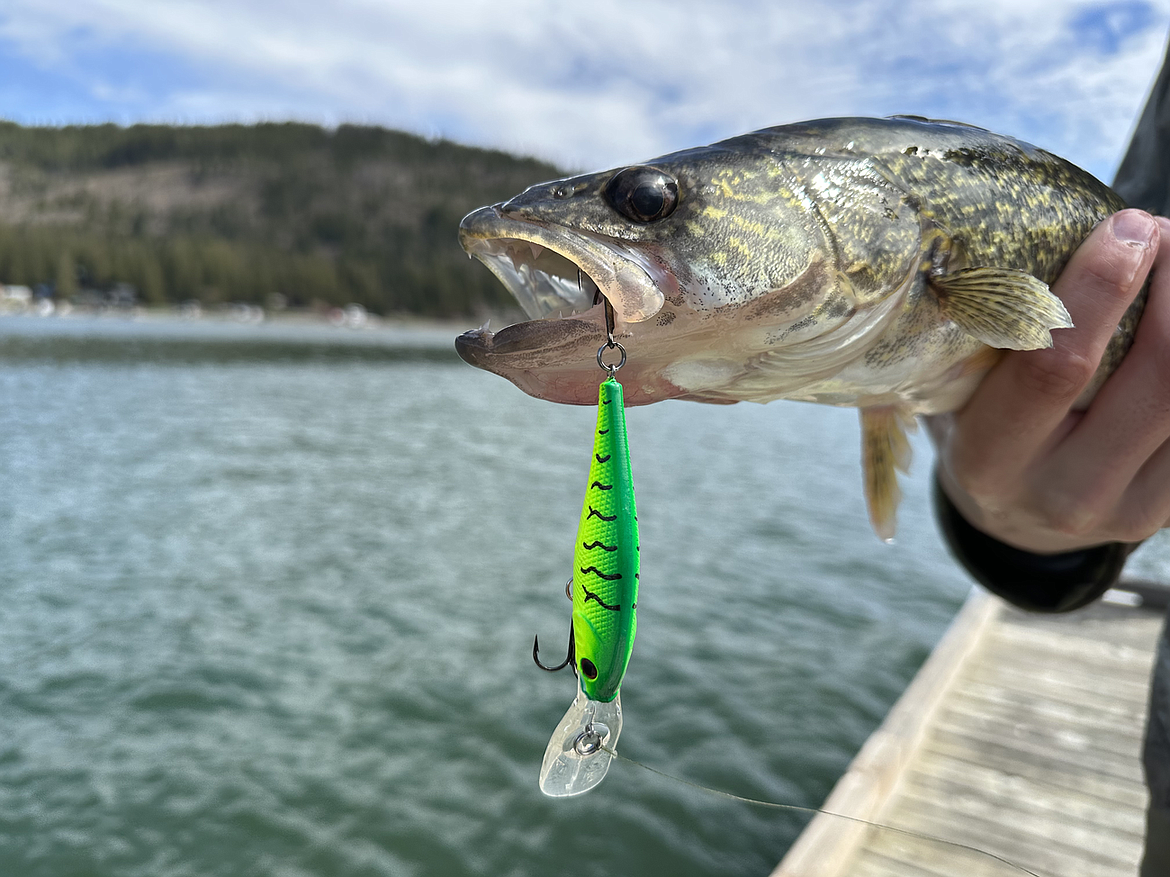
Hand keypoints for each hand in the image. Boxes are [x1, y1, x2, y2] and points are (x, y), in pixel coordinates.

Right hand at [928, 209, 1168, 553]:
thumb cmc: (978, 432)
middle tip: (1162, 232)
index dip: (1098, 291)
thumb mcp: (955, 400)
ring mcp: (1127, 509)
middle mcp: (1063, 494)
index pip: (1053, 370)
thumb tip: (1034, 227)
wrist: (1013, 524)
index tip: (1123, 227)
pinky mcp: (1168, 509)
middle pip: (1155, 379)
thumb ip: (987, 342)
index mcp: (990, 462)